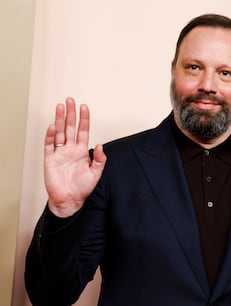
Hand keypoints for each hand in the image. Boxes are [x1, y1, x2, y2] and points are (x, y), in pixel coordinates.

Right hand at [44, 98, 106, 216]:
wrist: (70, 200)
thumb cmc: (83, 188)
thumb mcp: (96, 173)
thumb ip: (100, 159)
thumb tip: (101, 145)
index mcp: (82, 151)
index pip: (83, 131)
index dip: (84, 119)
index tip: (84, 107)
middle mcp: (70, 149)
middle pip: (70, 127)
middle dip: (71, 114)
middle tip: (70, 100)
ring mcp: (60, 153)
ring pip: (60, 132)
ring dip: (60, 120)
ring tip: (60, 107)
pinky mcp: (50, 159)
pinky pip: (49, 145)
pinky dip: (50, 135)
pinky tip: (53, 126)